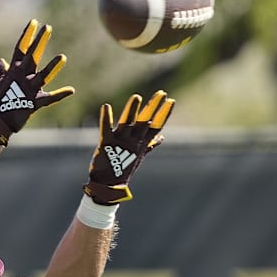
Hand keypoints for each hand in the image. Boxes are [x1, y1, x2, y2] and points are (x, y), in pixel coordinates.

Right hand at [0, 19, 74, 145]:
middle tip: (48, 28)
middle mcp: (22, 77)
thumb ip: (4, 71)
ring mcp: (28, 89)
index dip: (27, 34)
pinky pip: (49, 99)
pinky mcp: (34, 103)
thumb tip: (0, 61)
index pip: (20, 48)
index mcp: (14, 70)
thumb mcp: (1, 83)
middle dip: (39, 41)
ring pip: (42, 76)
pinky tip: (71, 90)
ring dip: (52, 67)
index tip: (34, 22)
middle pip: (32, 56)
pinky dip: (60, 95)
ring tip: (63, 57)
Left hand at [83, 90, 174, 204]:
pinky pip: (106, 128)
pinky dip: (106, 118)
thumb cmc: (123, 168)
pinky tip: (106, 106)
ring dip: (132, 110)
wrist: (107, 184)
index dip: (164, 113)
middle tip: (162, 93)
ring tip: (136, 97)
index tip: (171, 101)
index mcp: (141, 143)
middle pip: (145, 121)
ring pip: (128, 122)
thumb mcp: (139, 154)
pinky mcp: (106, 143)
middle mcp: (133, 141)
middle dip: (153, 107)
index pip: (156, 126)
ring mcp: (120, 142)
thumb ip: (150, 144)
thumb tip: (161, 136)